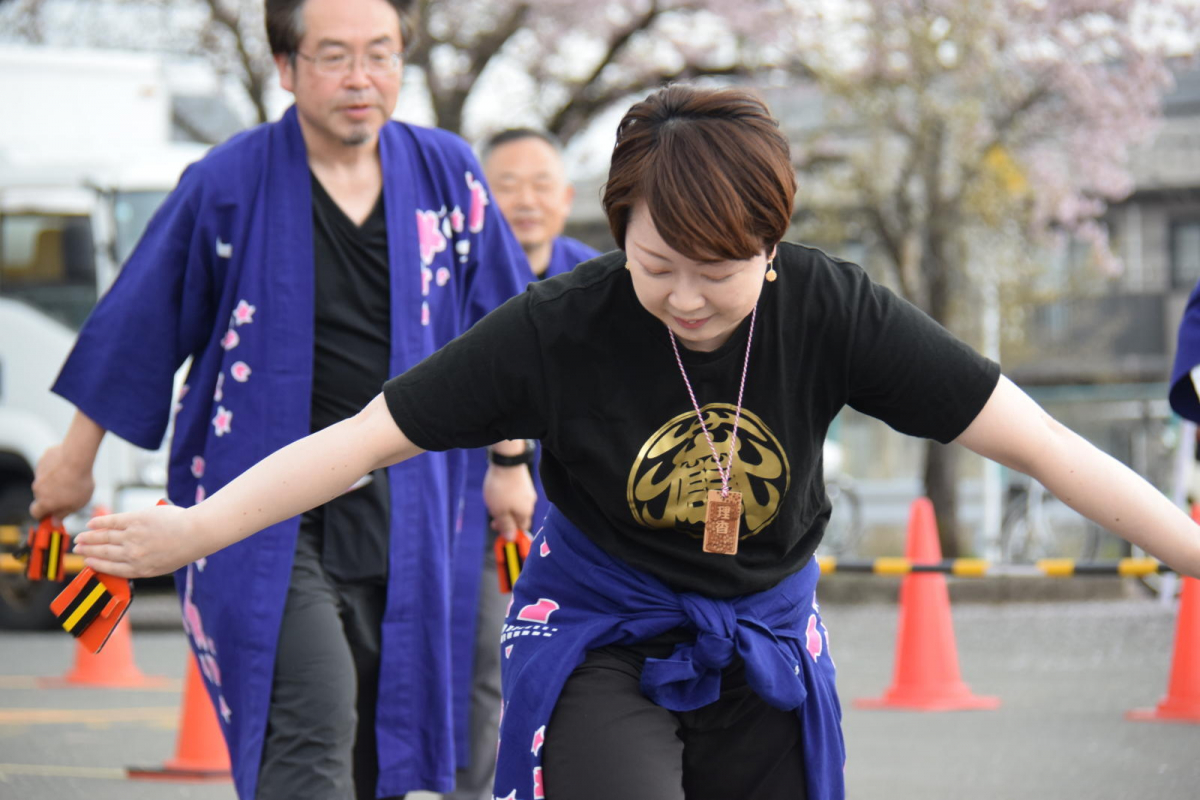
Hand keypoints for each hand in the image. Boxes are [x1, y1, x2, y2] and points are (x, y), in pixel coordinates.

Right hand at [30, 444, 95, 520]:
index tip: (52, 514)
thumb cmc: (79, 483)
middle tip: (68, 494)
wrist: (76, 458)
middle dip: (51, 497)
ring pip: (45, 481)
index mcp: (44, 502)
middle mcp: (37, 488)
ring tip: (71, 478)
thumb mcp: (76, 505)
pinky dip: (56, 469)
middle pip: (41, 496)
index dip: (43, 515)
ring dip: (54, 482)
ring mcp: (39, 474)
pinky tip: (69, 466)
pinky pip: (48, 468)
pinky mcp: (43, 461)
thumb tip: (55, 522)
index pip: (35, 513)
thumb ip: (63, 514)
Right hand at [73, 504, 205, 578]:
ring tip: (79, 538)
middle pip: (104, 553)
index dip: (97, 565)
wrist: (195, 534)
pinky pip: (111, 522)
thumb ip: (146, 563)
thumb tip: (130, 559)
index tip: (87, 562)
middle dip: (88, 552)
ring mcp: (132, 537)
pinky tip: (91, 524)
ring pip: (104, 538)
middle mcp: (133, 555)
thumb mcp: (164, 564)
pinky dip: (99, 523)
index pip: (112, 569)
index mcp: (140, 569)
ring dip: (89, 538)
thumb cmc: (185, 548)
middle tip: (77, 549)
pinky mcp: (135, 520)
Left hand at [483, 464, 536, 539]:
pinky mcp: (523, 482)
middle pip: (519, 517)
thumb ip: (506, 526)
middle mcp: (530, 503)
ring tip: (494, 503)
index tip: (497, 528)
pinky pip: (517, 495)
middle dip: (506, 519)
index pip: (521, 528)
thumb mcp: (500, 512)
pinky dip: (508, 497)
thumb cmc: (501, 489)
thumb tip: (511, 539)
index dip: (510, 531)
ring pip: (517, 505)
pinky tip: (499, 492)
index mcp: (525, 513)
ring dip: (506, 508)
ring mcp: (528, 491)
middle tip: (493, 516)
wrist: (506, 462)